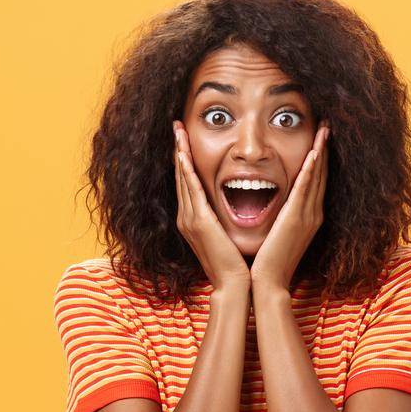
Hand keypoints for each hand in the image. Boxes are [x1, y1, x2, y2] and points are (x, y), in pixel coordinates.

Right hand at [173, 121, 251, 291]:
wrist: (233, 284)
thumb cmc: (234, 263)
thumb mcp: (225, 235)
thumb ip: (221, 220)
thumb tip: (230, 206)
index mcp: (192, 220)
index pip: (186, 183)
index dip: (184, 160)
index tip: (184, 140)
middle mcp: (186, 218)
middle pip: (180, 176)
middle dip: (178, 150)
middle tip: (176, 126)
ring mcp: (189, 219)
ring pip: (182, 178)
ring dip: (180, 153)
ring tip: (177, 132)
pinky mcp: (198, 222)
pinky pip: (191, 190)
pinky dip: (186, 170)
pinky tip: (183, 154)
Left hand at [250, 121, 329, 294]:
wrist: (268, 283)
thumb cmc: (269, 261)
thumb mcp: (279, 232)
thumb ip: (281, 216)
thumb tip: (276, 204)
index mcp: (308, 216)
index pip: (316, 179)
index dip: (319, 156)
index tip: (320, 136)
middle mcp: (313, 214)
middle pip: (321, 173)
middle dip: (324, 147)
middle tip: (327, 123)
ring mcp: (307, 216)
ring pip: (316, 176)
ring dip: (320, 150)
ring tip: (324, 128)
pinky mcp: (296, 219)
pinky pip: (304, 189)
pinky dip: (310, 170)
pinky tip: (313, 152)